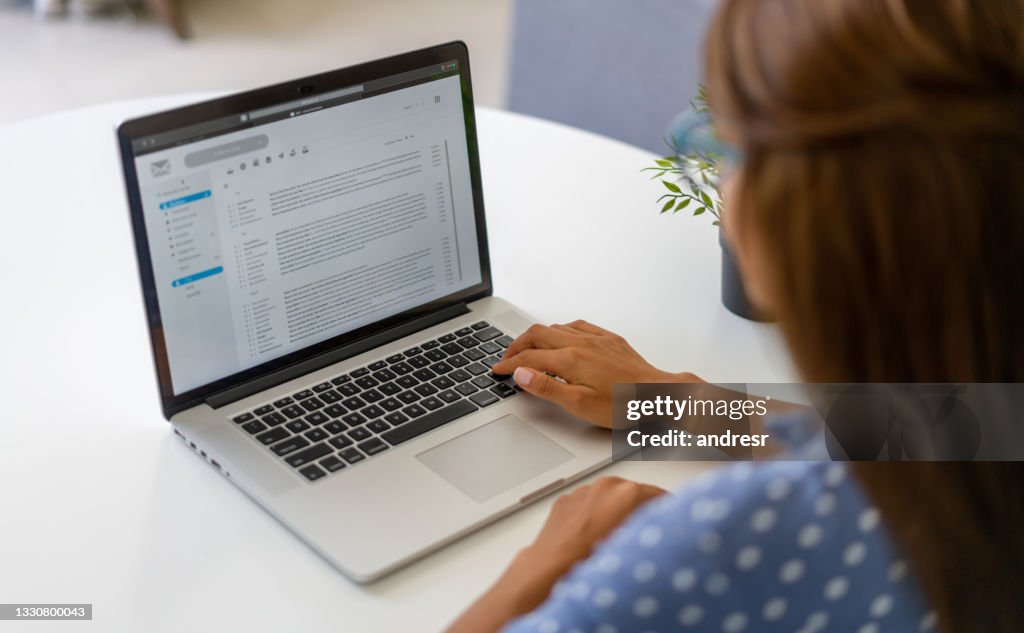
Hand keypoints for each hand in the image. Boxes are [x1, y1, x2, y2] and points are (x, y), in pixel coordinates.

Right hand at [491, 319, 700, 426]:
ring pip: (556, 327)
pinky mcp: (610, 339)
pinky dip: (560, 330)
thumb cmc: (624, 405)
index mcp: (570, 360)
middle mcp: (580, 343)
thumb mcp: (579, 404)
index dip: (509, 364)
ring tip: (527, 349)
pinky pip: (578, 325)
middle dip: (516, 345)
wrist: (658, 395)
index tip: (497, 371)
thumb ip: (547, 387)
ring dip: (536, 336)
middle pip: (537, 335)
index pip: (528, 358)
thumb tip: (521, 373)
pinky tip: (561, 337)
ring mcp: (596, 339)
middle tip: (506, 359)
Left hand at [523, 476, 666, 566]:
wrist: (552, 567)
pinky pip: (588, 503)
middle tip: (644, 532)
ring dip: (616, 511)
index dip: (668, 510)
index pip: (660, 496)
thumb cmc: (590, 560)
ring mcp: (584, 490)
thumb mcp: (635, 545)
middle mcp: (606, 486)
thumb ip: (650, 529)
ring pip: (610, 497)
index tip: (670, 519)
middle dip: (641, 510)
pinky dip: (594, 514)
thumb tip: (659, 530)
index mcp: (628, 492)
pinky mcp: (567, 500)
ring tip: (616, 536)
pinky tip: (593, 535)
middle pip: (634, 494)